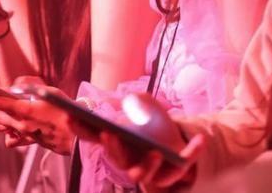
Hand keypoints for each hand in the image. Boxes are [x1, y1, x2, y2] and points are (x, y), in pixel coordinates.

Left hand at [0, 77, 75, 154]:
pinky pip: (12, 138)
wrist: (79, 135)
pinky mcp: (30, 141)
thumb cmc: (66, 109)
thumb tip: (15, 84)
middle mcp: (22, 124)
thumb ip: (31, 85)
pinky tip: (5, 128)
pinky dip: (8, 132)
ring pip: (2, 126)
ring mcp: (25, 134)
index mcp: (26, 110)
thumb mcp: (50, 91)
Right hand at [80, 93, 204, 189]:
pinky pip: (184, 164)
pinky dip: (193, 152)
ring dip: (149, 165)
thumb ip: (134, 102)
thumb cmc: (152, 127)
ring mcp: (152, 169)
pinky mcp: (176, 169)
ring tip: (156, 151)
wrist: (176, 144)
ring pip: (145, 175)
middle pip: (117, 160)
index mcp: (117, 146)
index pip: (94, 139)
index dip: (81, 129)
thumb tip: (131, 97)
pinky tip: (201, 138)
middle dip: (112, 148)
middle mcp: (130, 161)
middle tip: (108, 133)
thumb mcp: (142, 107)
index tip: (70, 116)